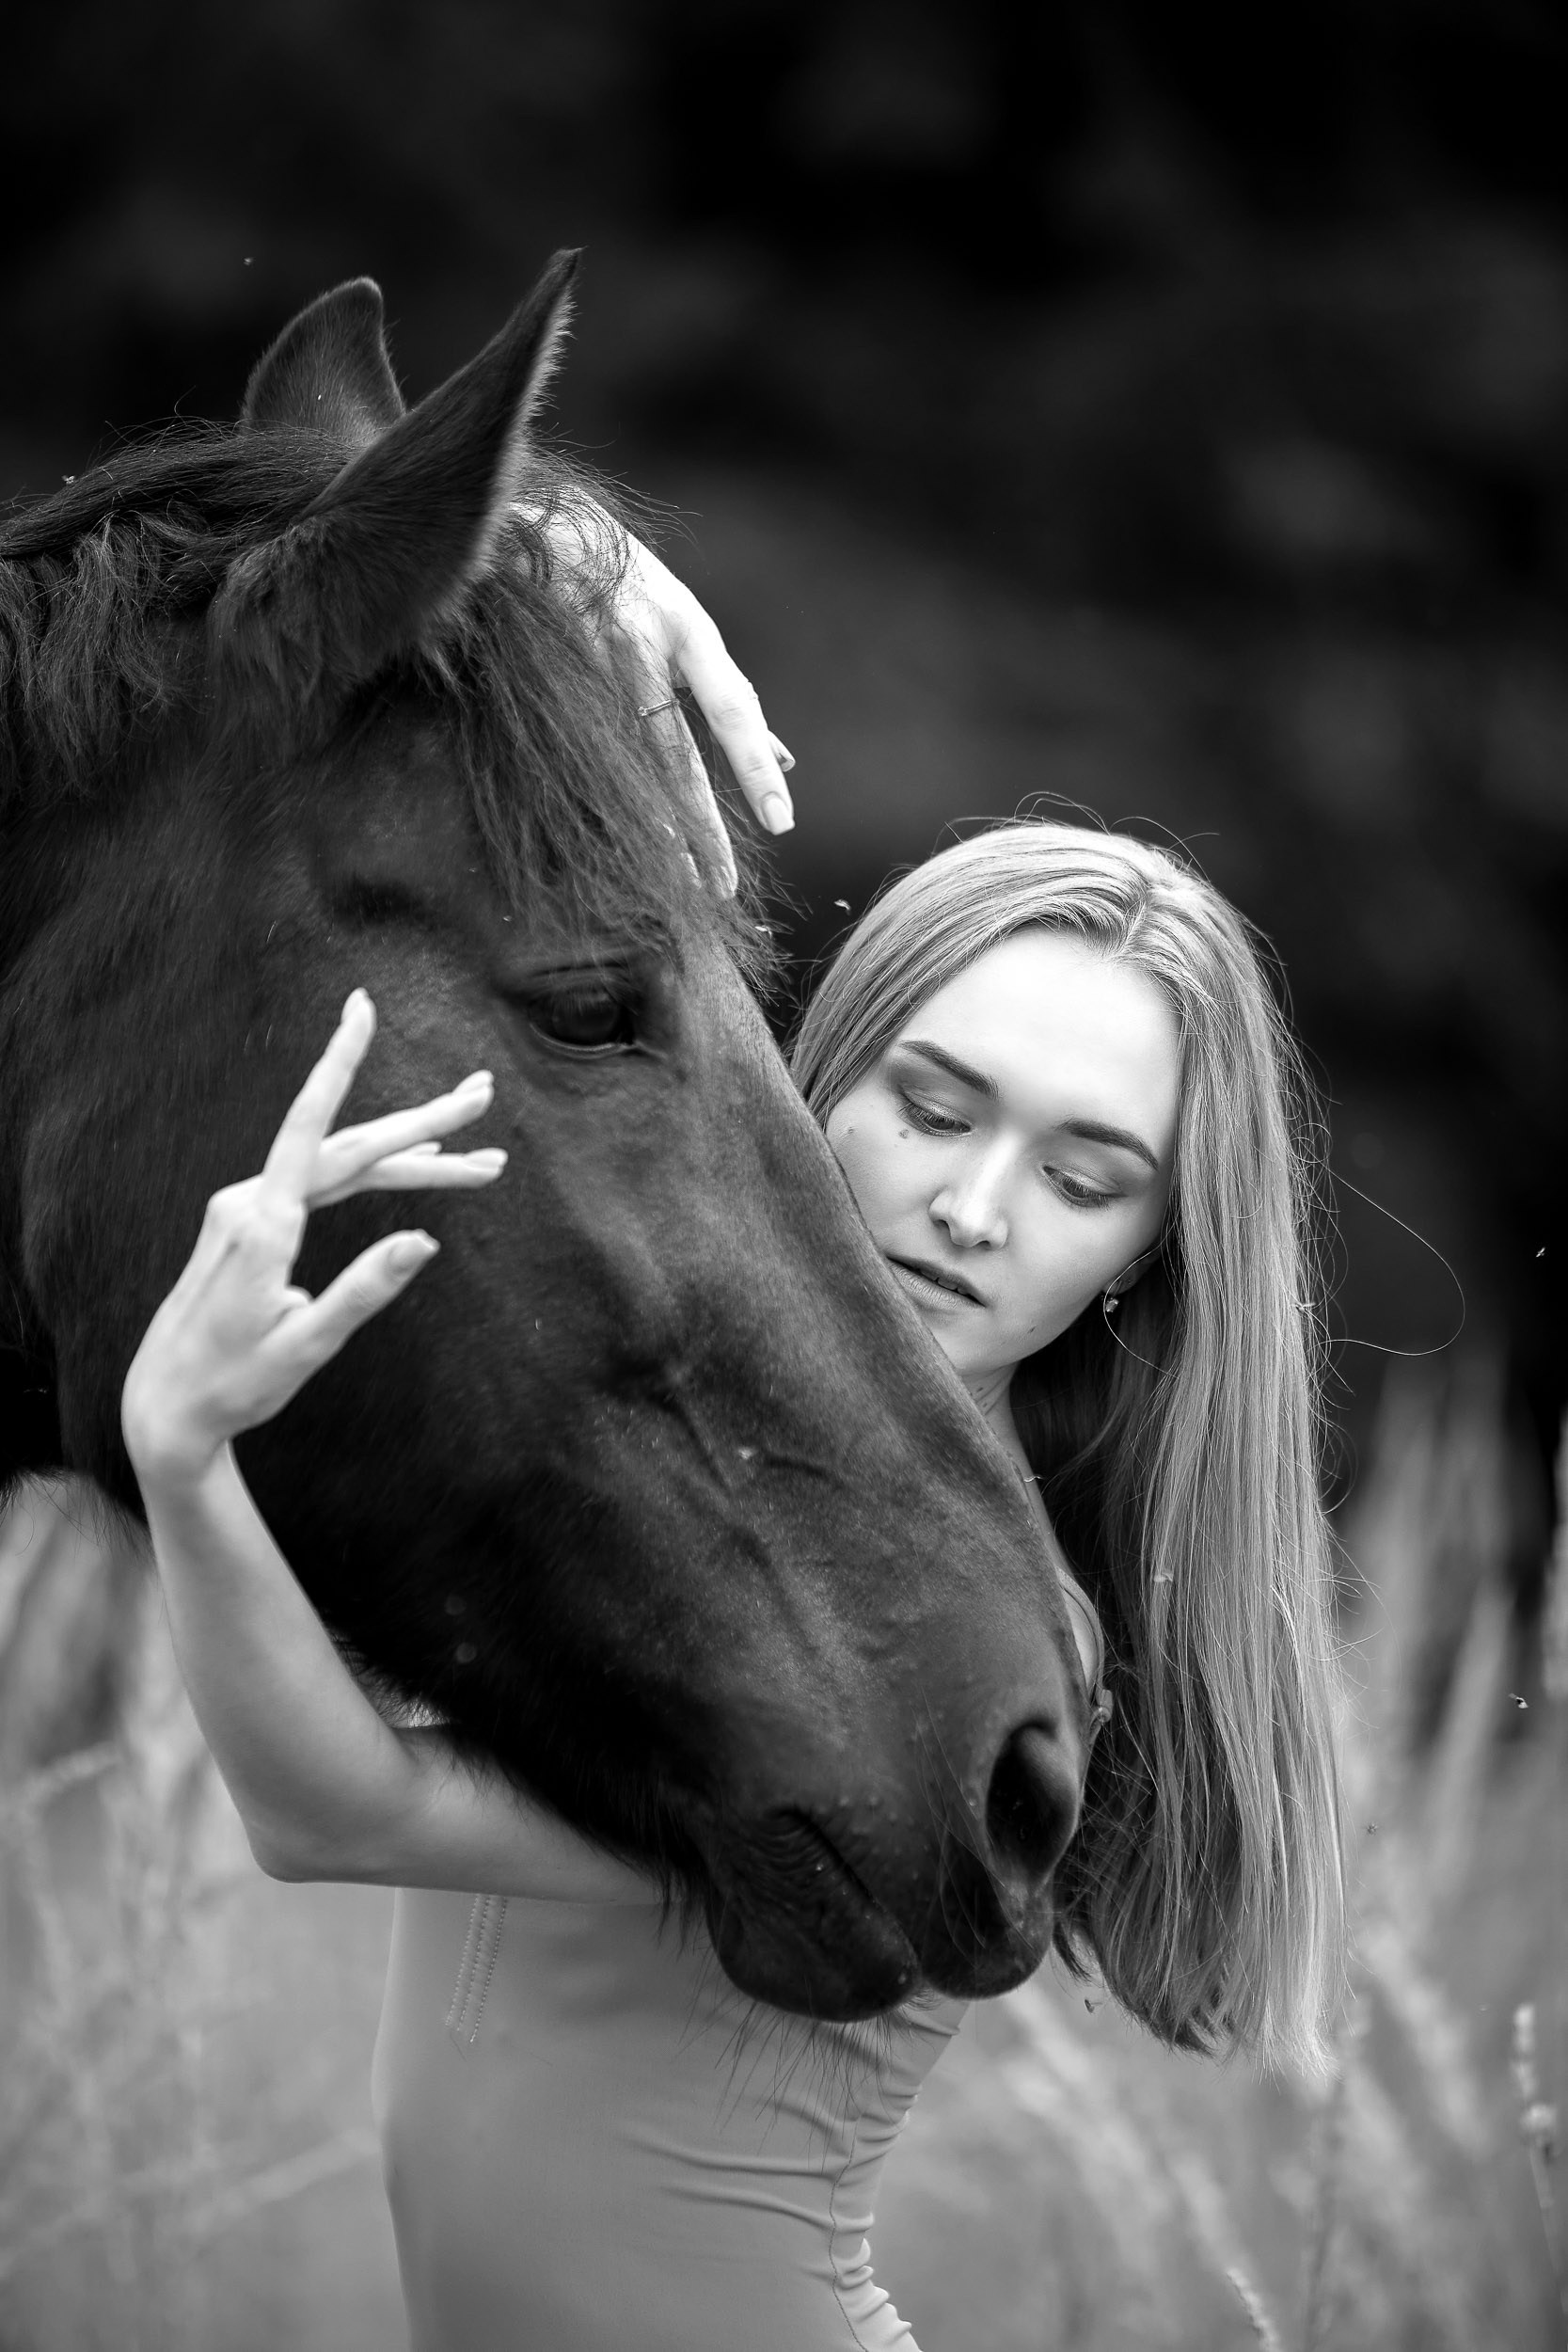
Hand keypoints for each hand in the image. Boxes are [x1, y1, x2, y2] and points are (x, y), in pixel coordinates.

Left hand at [122, 991, 502, 1486]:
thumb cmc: (233, 1384)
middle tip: (484, 1095)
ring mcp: (248, 1209)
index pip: (311, 1127)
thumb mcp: (306, 1348)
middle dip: (425, 1124)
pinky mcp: (251, 1223)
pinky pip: (323, 1184)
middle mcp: (251, 1203)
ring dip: (410, 1158)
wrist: (165, 1403)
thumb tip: (424, 1242)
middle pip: (350, 1147)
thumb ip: (363, 1292)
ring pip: (342, 1168)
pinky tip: (413, 1164)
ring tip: (479, 1156)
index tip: (360, 1008)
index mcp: (263, 1227)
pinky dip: (373, 1175)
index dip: (339, 1062)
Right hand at [535, 499, 794, 893]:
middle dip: (700, 822)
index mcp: (688, 630)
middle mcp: (642, 642)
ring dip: (648, 818)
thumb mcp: (688, 626)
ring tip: (671, 872)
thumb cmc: (631, 583)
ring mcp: (586, 655)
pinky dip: (596, 789)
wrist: (542, 521)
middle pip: (675, 749)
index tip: (782, 819)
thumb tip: (784, 759)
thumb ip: (729, 694)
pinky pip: (574, 742)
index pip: (733, 710)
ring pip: (621, 754)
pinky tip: (606, 835)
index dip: (754, 767)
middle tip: (721, 884)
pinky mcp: (542, 666)